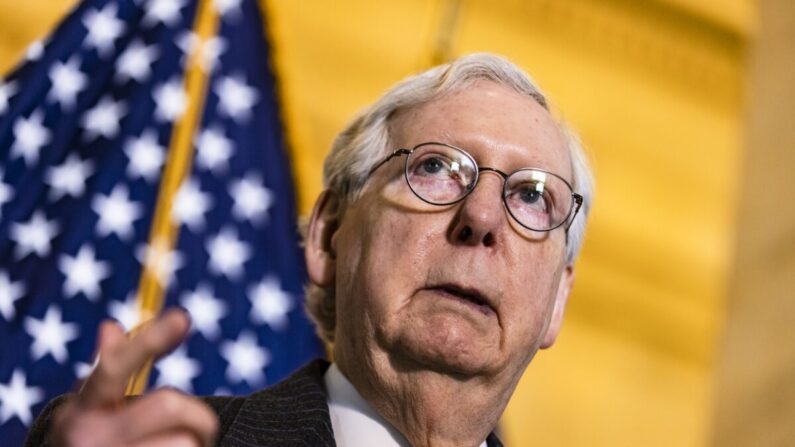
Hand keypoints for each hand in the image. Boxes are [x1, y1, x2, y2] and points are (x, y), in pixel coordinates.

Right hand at [50, 309, 218, 445]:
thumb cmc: (97, 443)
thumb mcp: (94, 410)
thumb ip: (108, 371)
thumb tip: (110, 326)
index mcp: (82, 411)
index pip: (115, 367)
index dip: (149, 340)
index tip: (182, 316)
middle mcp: (91, 439)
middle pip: (170, 403)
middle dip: (198, 415)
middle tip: (201, 429)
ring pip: (186, 441)